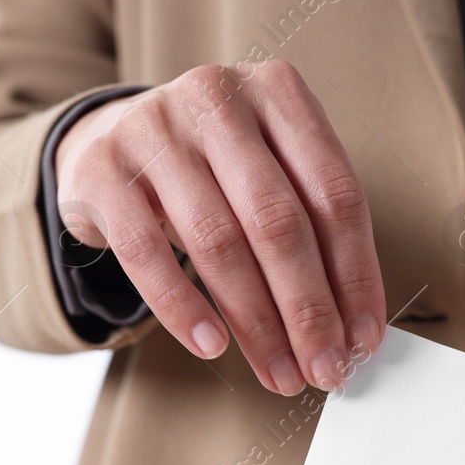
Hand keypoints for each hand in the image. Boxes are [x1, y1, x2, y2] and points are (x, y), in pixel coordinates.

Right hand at [53, 60, 385, 393]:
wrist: (109, 141)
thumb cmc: (211, 169)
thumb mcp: (267, 174)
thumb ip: (312, 232)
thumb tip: (351, 329)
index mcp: (278, 92)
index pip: (334, 194)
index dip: (355, 275)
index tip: (362, 338)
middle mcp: (217, 98)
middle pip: (278, 221)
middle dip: (308, 309)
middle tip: (324, 369)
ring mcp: (154, 129)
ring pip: (218, 241)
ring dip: (255, 322)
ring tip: (278, 372)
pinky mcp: (103, 170)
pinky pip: (145, 252)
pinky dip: (182, 307)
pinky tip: (211, 346)